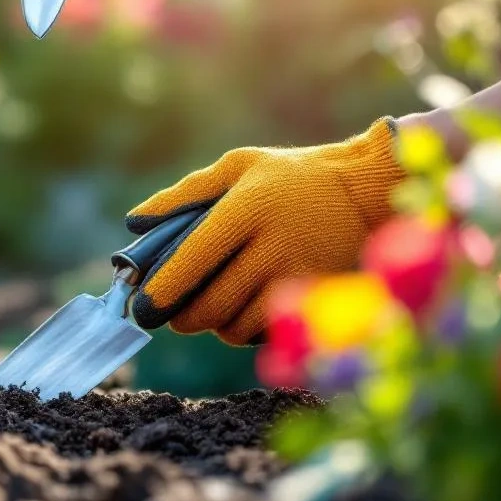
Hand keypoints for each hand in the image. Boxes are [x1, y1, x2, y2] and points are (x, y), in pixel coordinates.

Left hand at [125, 119, 404, 344]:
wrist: (367, 190)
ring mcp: (299, 276)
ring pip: (235, 327)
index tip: (141, 307)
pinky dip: (245, 329)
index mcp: (248, 208)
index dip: (161, 291)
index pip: (193, 260)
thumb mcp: (237, 168)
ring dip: (214, 324)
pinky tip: (244, 307)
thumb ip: (184, 194)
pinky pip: (265, 333)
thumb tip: (134, 222)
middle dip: (182, 317)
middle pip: (211, 305)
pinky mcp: (317, 299)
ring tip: (212, 304)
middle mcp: (274, 245)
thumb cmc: (289, 177)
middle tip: (173, 313)